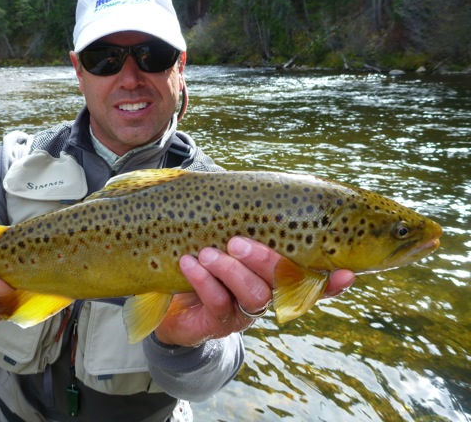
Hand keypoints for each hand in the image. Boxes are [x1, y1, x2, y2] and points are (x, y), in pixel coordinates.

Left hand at [153, 236, 354, 346]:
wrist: (165, 295)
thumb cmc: (203, 254)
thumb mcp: (223, 234)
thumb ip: (244, 220)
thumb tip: (257, 188)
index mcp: (275, 275)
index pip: (313, 281)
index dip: (332, 282)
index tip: (346, 273)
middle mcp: (267, 295)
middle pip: (284, 285)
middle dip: (266, 261)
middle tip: (236, 242)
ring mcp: (244, 312)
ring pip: (255, 296)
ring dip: (232, 271)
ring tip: (208, 253)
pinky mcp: (217, 323)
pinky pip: (219, 303)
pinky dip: (204, 281)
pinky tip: (190, 263)